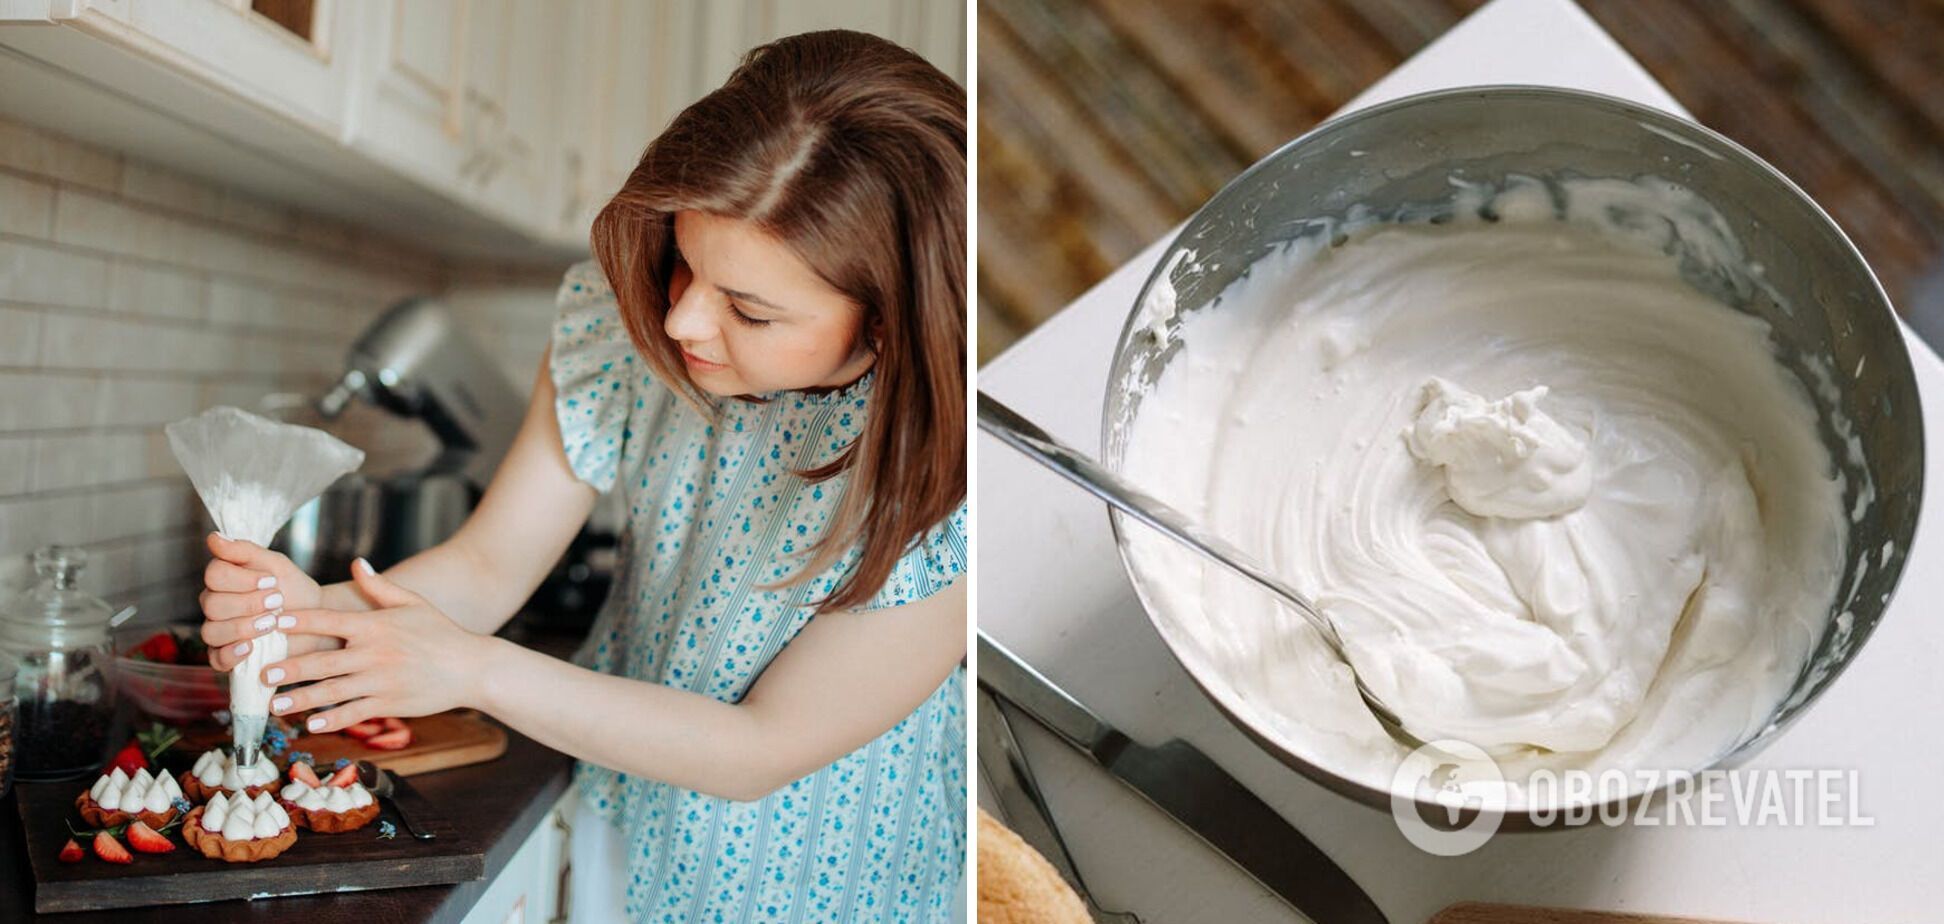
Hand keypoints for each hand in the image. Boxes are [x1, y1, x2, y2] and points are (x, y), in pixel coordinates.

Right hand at [200, 532, 324, 670]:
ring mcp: (220, 632)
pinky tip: (251, 647)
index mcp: (224, 580)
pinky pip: (216, 659)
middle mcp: (216, 605)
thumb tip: (213, 537)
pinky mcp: (228, 657)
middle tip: (277, 601)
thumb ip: (244, 551)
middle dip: (248, 603)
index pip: (214, 575)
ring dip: (243, 626)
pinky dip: (232, 653)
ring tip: (272, 623)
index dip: (241, 579)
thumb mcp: (275, 565)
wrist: (317, 619)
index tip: (271, 580)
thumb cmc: (293, 589)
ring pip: (212, 631)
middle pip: (212, 604)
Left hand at [262, 558, 490, 731]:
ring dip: (301, 698)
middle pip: (323, 660)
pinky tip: (311, 725)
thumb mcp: (413, 603)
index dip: (297, 622)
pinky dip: (332, 720)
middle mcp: (374, 652)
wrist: (472, 667)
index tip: (270, 623)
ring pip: (332, 691)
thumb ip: (379, 586)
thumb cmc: (441, 633)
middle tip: (262, 673)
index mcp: (376, 625)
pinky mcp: (389, 703)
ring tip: (276, 705)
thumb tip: (356, 563)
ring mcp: (381, 680)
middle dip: (290, 668)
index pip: (328, 620)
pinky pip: (354, 712)